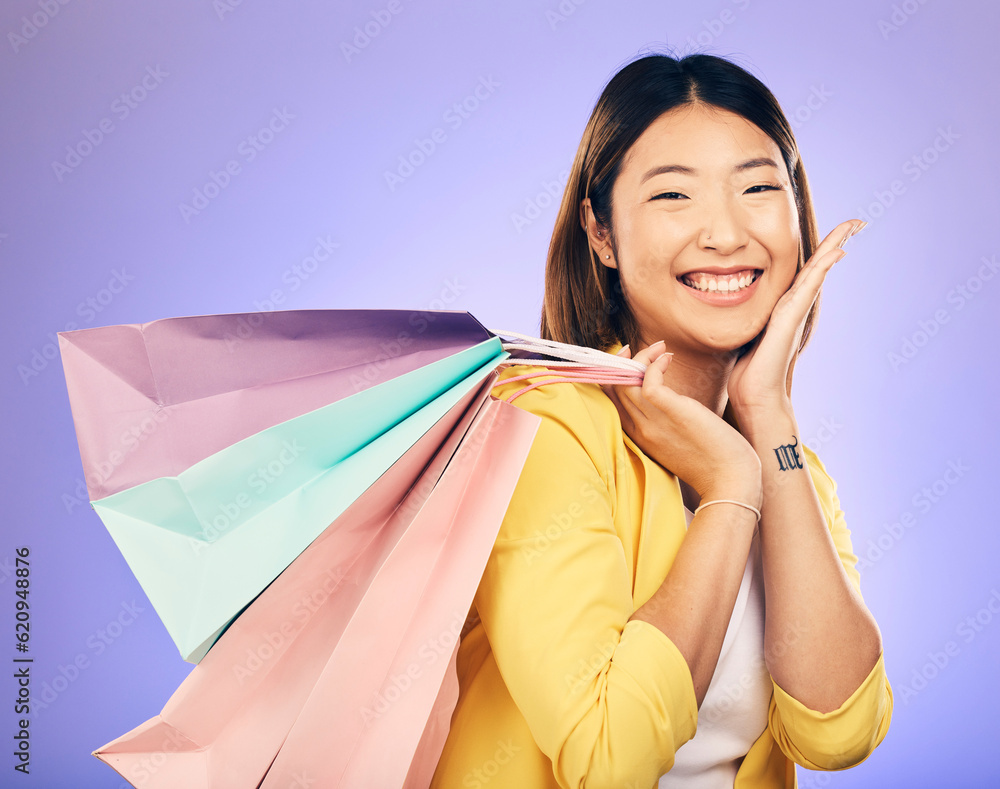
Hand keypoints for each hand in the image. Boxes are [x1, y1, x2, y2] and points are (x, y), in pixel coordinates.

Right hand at [601, 343, 761, 505]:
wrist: (731, 481)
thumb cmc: (712, 462)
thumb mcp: (679, 443)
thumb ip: (667, 425)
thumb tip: (672, 402)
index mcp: (640, 438)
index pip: (611, 403)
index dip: (613, 377)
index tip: (627, 361)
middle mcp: (640, 430)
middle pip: (614, 389)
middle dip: (622, 362)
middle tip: (640, 348)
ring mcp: (653, 423)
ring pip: (626, 383)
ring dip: (640, 358)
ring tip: (660, 349)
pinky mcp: (672, 413)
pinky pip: (649, 382)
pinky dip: (654, 364)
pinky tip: (668, 358)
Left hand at [728, 219, 864, 423]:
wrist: (756, 397)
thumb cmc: (749, 374)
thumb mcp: (748, 339)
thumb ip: (753, 325)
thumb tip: (740, 317)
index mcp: (783, 310)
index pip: (803, 275)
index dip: (818, 255)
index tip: (836, 237)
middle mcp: (793, 309)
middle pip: (817, 268)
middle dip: (835, 243)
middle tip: (856, 222)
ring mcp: (794, 314)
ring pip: (816, 273)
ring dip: (834, 248)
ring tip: (851, 227)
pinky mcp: (790, 320)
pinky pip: (808, 288)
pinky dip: (822, 269)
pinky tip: (836, 254)